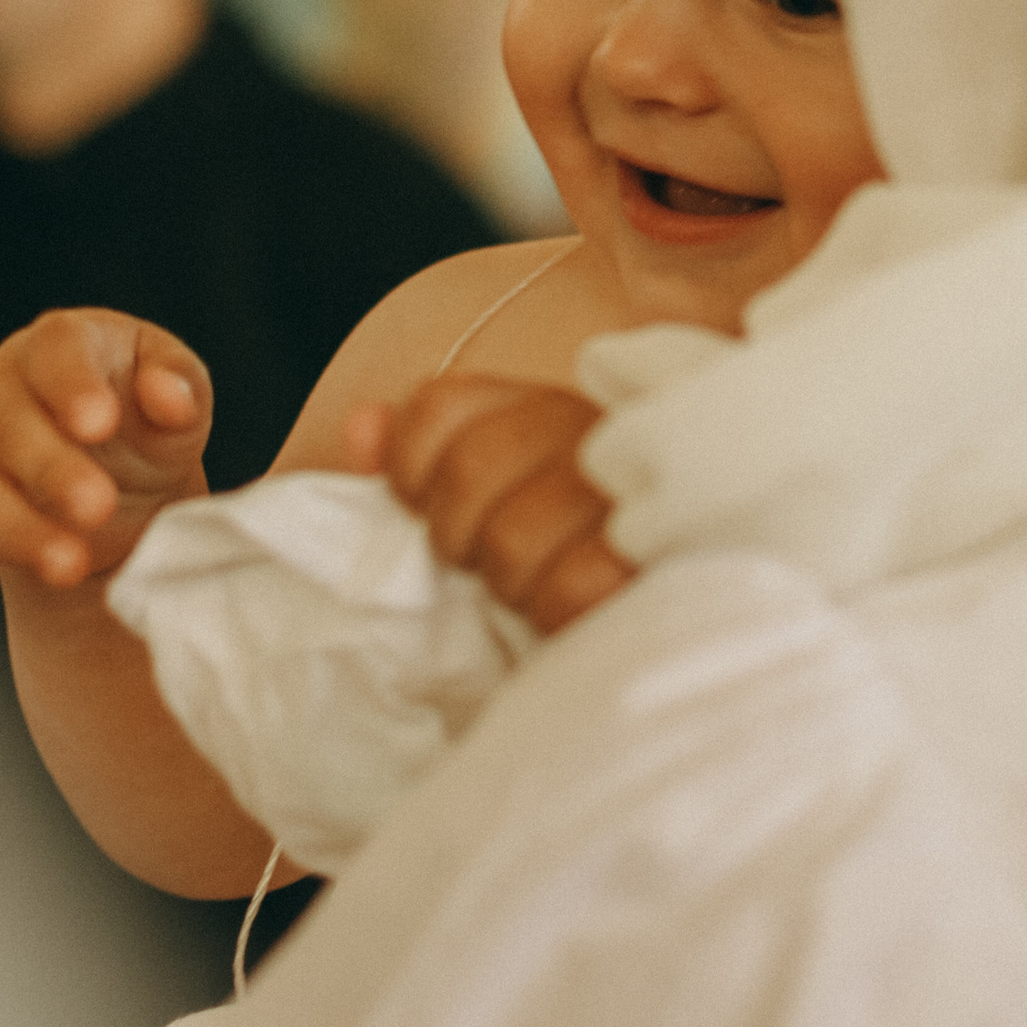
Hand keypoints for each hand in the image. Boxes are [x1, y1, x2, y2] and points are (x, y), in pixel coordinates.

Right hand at [0, 310, 213, 602]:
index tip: (101, 424)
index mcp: (60, 347)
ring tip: (71, 564)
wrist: (118, 488)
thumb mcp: (179, 403)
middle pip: (7, 422)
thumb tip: (169, 396)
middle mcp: (0, 393)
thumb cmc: (146, 427)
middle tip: (98, 506)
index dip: (72, 385)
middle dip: (51, 469)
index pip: (55, 351)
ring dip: (16, 528)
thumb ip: (181, 391)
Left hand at [346, 375, 632, 634]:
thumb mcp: (493, 499)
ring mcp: (630, 486)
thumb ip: (421, 458)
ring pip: (511, 539)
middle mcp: (590, 428)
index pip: (439, 406)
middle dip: (460, 538)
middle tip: (491, 566)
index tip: (426, 511)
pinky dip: (558, 612)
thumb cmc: (567, 554)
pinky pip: (572, 587)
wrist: (665, 619)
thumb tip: (361, 428)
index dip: (411, 468)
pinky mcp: (658, 554)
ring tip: (540, 589)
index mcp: (546, 407)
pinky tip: (574, 612)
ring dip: (513, 585)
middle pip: (469, 470)